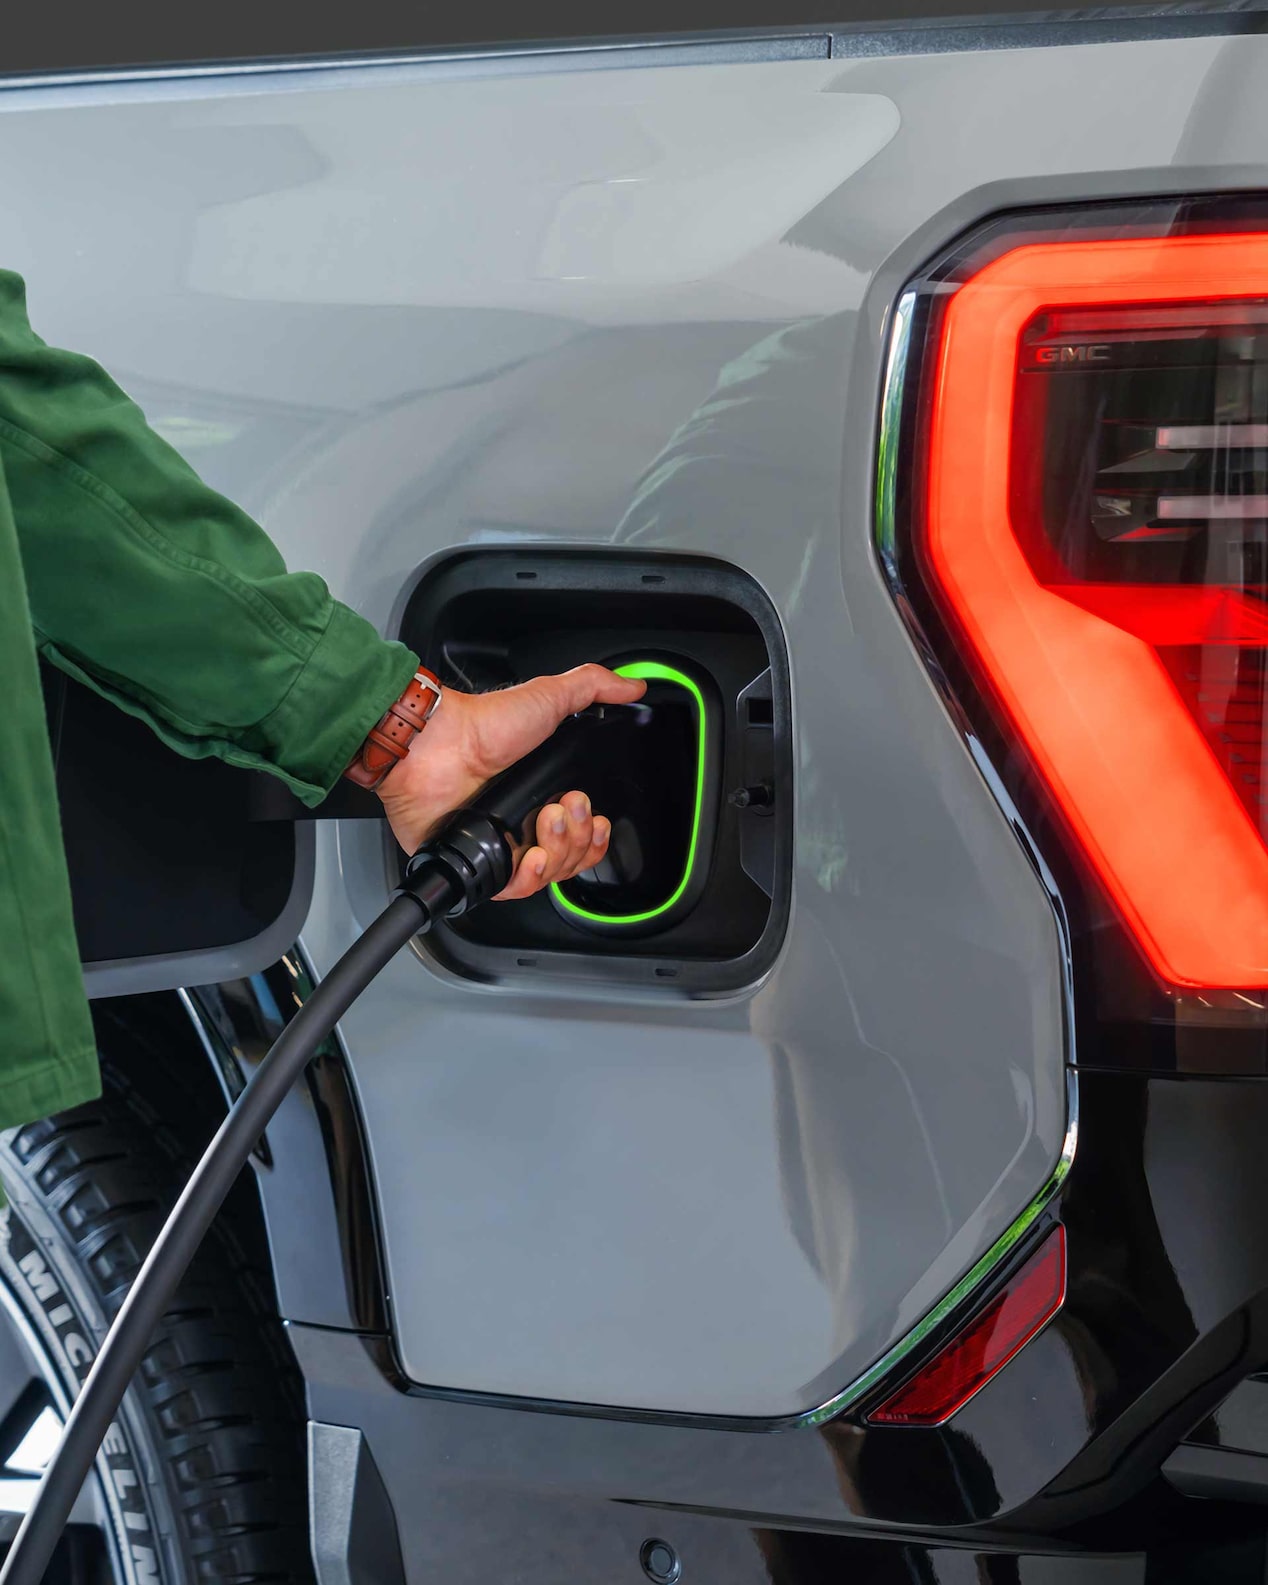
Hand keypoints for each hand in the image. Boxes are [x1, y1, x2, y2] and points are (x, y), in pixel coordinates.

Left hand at [376, 663, 645, 899]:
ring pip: (550, 875)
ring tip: (546, 820)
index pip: (583, 833)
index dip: (597, 834)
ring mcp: (501, 844)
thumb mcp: (548, 696)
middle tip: (566, 807)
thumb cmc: (481, 724)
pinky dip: (531, 878)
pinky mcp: (477, 862)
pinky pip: (515, 890)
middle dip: (580, 836)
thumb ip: (592, 687)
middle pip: (573, 857)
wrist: (435, 746)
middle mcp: (523, 822)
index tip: (598, 816)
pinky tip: (533, 855)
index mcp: (542, 792)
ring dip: (560, 850)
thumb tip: (632, 686)